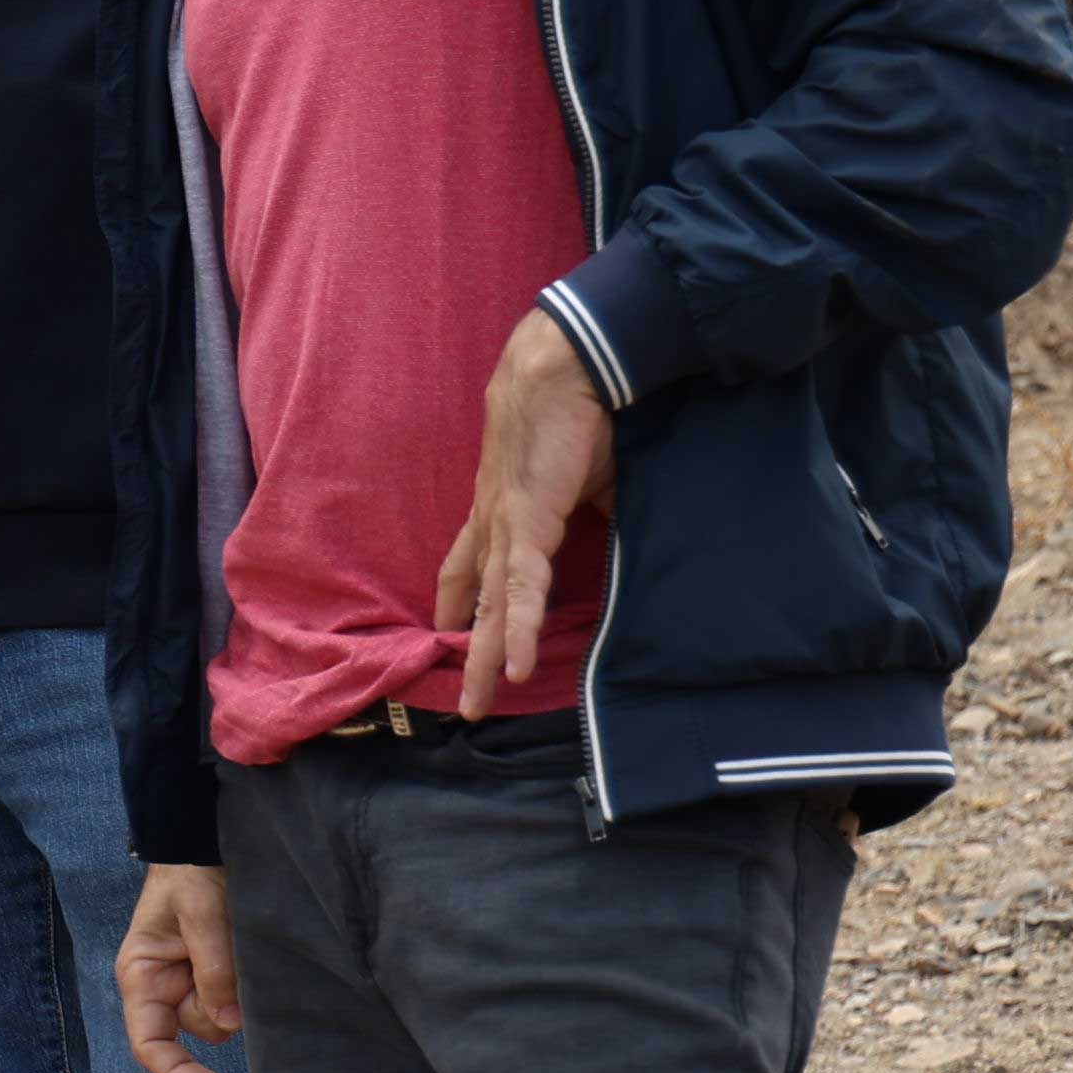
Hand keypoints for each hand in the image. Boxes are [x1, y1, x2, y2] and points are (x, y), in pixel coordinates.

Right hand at [116, 866, 239, 1072]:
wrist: (203, 844)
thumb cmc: (190, 873)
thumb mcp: (201, 913)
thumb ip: (214, 968)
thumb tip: (231, 1022)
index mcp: (141, 976)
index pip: (150, 1045)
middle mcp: (163, 987)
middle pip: (197, 1029)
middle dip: (222, 1007)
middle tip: (232, 957)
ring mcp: (190, 982)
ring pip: (223, 1015)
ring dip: (238, 990)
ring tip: (236, 939)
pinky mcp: (216, 975)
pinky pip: (236, 998)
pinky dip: (247, 985)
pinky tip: (245, 952)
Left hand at [434, 306, 618, 717]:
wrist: (564, 366)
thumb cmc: (577, 415)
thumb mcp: (588, 479)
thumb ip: (595, 513)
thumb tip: (620, 534)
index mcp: (503, 508)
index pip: (472, 565)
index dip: (462, 601)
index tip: (453, 632)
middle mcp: (494, 521)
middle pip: (475, 599)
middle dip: (467, 652)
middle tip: (462, 702)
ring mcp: (505, 525)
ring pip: (490, 605)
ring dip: (483, 658)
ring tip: (476, 706)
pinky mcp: (527, 523)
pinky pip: (520, 589)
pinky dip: (516, 628)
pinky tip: (510, 668)